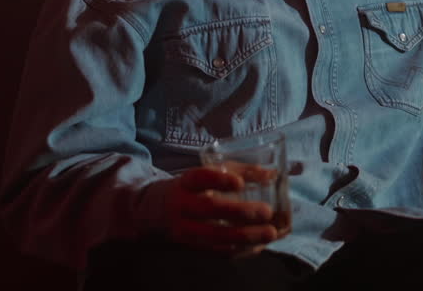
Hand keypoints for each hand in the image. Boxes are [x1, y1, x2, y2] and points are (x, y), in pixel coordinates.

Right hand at [157, 166, 278, 257]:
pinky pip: (217, 252)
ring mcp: (184, 230)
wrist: (151, 213)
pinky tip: (258, 245)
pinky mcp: (191, 247)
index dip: (218, 180)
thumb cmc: (189, 189)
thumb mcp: (205, 174)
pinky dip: (240, 250)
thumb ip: (238, 171)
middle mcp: (182, 206)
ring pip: (215, 236)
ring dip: (246, 237)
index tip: (239, 182)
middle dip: (240, 212)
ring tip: (270, 233)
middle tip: (267, 211)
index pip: (198, 178)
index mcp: (185, 183)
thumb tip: (271, 174)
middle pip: (209, 209)